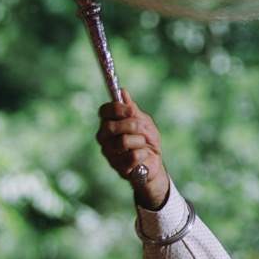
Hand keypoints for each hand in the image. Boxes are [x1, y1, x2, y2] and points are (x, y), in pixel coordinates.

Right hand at [96, 88, 169, 208]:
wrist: (155, 161)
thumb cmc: (147, 139)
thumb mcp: (143, 121)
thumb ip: (132, 109)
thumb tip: (122, 91)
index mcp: (108, 123)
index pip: (103, 111)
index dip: (116, 109)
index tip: (130, 111)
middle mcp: (104, 138)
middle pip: (109, 127)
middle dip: (131, 125)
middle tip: (140, 129)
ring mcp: (109, 153)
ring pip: (122, 142)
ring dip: (139, 141)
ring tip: (142, 145)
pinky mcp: (117, 167)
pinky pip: (132, 157)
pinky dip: (143, 154)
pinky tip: (142, 157)